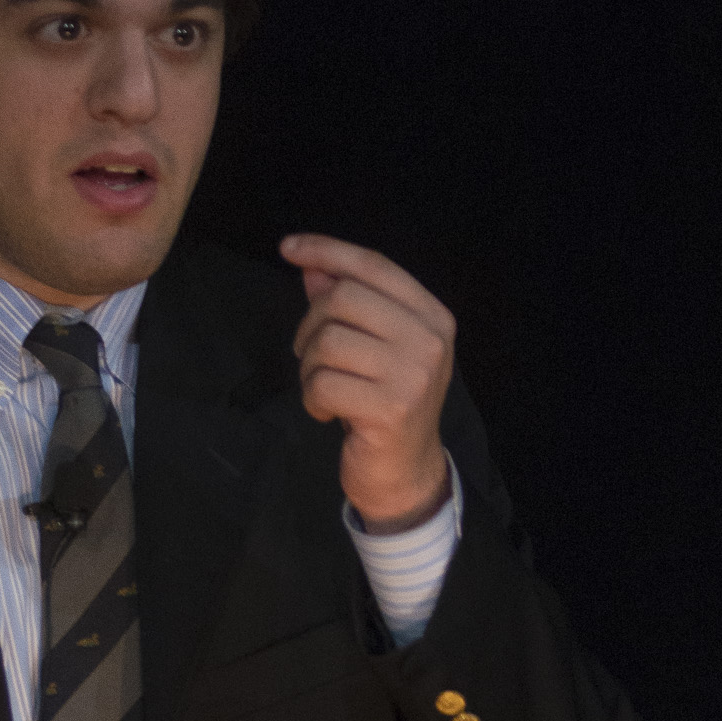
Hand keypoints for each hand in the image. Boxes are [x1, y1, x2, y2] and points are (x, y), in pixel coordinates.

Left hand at [283, 234, 455, 530]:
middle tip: (310, 356)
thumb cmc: (385, 404)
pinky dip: (312, 399)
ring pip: (328, 341)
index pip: (373, 266)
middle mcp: (430, 340)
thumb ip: (348, 305)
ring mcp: (414, 375)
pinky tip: (326, 412)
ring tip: (322, 388)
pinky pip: (323, 384)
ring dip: (309, 367)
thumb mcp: (372, 349)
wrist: (406, 472)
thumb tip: (312, 266)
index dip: (327, 251)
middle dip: (310, 325)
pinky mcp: (391, 409)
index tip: (289, 248)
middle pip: (344, 298)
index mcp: (432, 316)